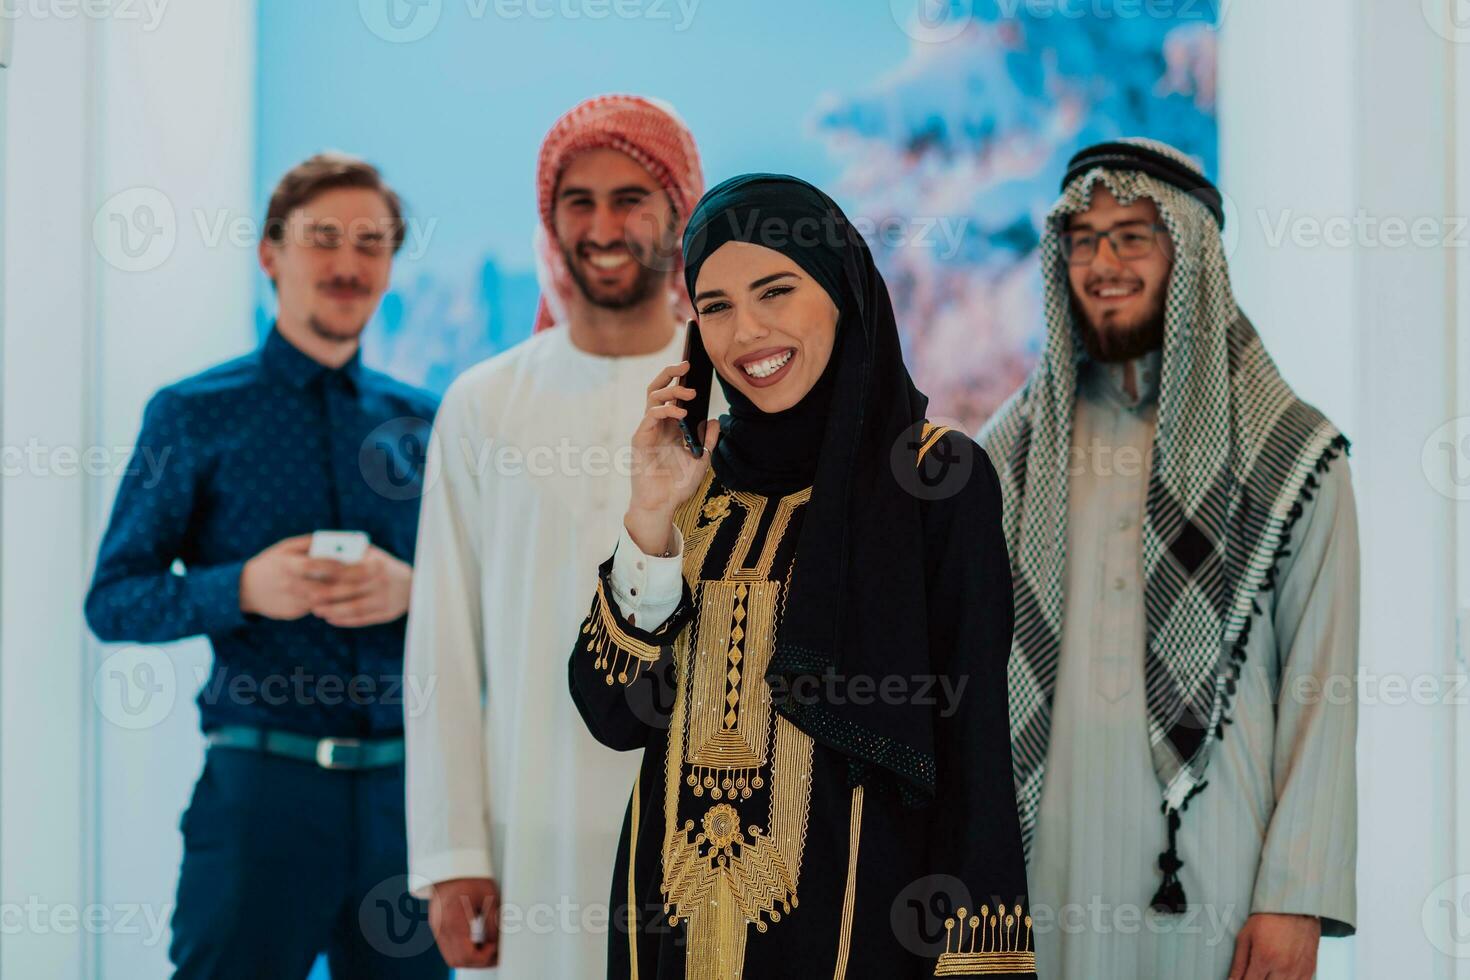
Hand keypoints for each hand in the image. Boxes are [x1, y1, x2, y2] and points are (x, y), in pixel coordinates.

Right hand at [239, 535, 348, 619]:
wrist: (245, 588)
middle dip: (346, 583)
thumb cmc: (272, 563)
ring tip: (358, 586)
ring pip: (322, 600)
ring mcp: (290, 600)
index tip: (356, 561)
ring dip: (341, 595)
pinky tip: (341, 596)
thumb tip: (336, 540)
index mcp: (287, 564)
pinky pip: (315, 607)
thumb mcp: (285, 548)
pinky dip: (329, 602)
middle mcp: (289, 584)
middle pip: (323, 587)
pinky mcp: (292, 613)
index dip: (337, 564)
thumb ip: (309, 543)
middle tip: (366, 578)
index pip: (316, 565)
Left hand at [309, 545, 412, 627]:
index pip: (347, 570)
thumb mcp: (372, 555)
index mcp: (376, 565)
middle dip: (326, 595)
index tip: (310, 575)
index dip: (327, 574)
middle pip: (348, 591)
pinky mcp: (386, 614)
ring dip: (333, 611)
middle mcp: (381, 583)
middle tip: (308, 597)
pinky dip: (344, 620)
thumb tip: (323, 554)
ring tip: (317, 611)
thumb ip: (351, 554)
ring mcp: (385, 599)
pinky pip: (361, 619)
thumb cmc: (383, 566)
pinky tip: (331, 618)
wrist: (413, 585)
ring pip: (354, 608)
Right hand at [428, 876, 498, 968]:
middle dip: (477, 961)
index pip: (466, 956)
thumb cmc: (470, 876)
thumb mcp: (489, 897)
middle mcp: (442, 928)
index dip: (483, 958)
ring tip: (486, 946)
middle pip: (457, 961)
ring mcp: (437, 927)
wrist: (451, 864)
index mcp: (454, 921)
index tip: (495, 948)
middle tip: (493, 951)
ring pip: (451, 957)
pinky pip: (447, 947)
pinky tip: (476, 941)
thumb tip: (497, 942)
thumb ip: (492, 922)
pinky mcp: (437, 925)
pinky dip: (462, 950)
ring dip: (469, 958)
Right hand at [626, 360, 719, 554]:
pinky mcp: (640, 440)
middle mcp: (657, 425)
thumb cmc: (678, 485)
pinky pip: (650, 416)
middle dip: (670, 373)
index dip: (681, 379)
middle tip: (687, 364)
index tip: (696, 368)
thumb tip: (714, 420)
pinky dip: (665, 411)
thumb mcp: (701, 460)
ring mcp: (647, 431)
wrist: (662, 506)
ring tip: (689, 391)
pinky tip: (680, 413)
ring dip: (671, 389)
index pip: (672, 395)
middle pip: (658, 389)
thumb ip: (707, 440)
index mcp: (670, 427)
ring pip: (652, 397)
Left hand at [1229, 912, 1319, 979]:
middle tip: (1255, 972)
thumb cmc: (1269, 918)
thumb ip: (1239, 962)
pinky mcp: (1308, 971)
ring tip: (1266, 971)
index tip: (1241, 979)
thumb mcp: (1246, 936)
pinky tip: (1279, 974)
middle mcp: (1282, 968)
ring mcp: (1297, 971)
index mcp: (1264, 959)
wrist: (1296, 908)